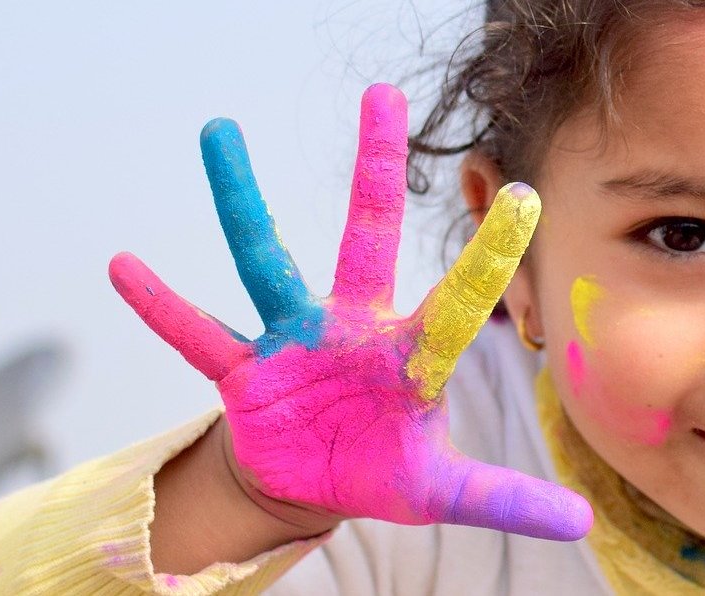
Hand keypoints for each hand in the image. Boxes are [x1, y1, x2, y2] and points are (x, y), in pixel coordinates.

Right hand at [108, 84, 590, 539]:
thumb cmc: (382, 468)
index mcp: (410, 355)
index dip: (490, 256)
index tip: (526, 198)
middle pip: (367, 236)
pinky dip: (161, 306)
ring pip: (264, 260)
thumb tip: (581, 522)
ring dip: (240, 201)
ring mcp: (294, 340)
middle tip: (382, 95)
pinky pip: (196, 334)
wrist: (311, 482)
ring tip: (219, 132)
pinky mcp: (244, 370)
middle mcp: (353, 328)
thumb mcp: (442, 492)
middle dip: (376, 169)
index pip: (461, 300)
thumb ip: (505, 498)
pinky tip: (123, 265)